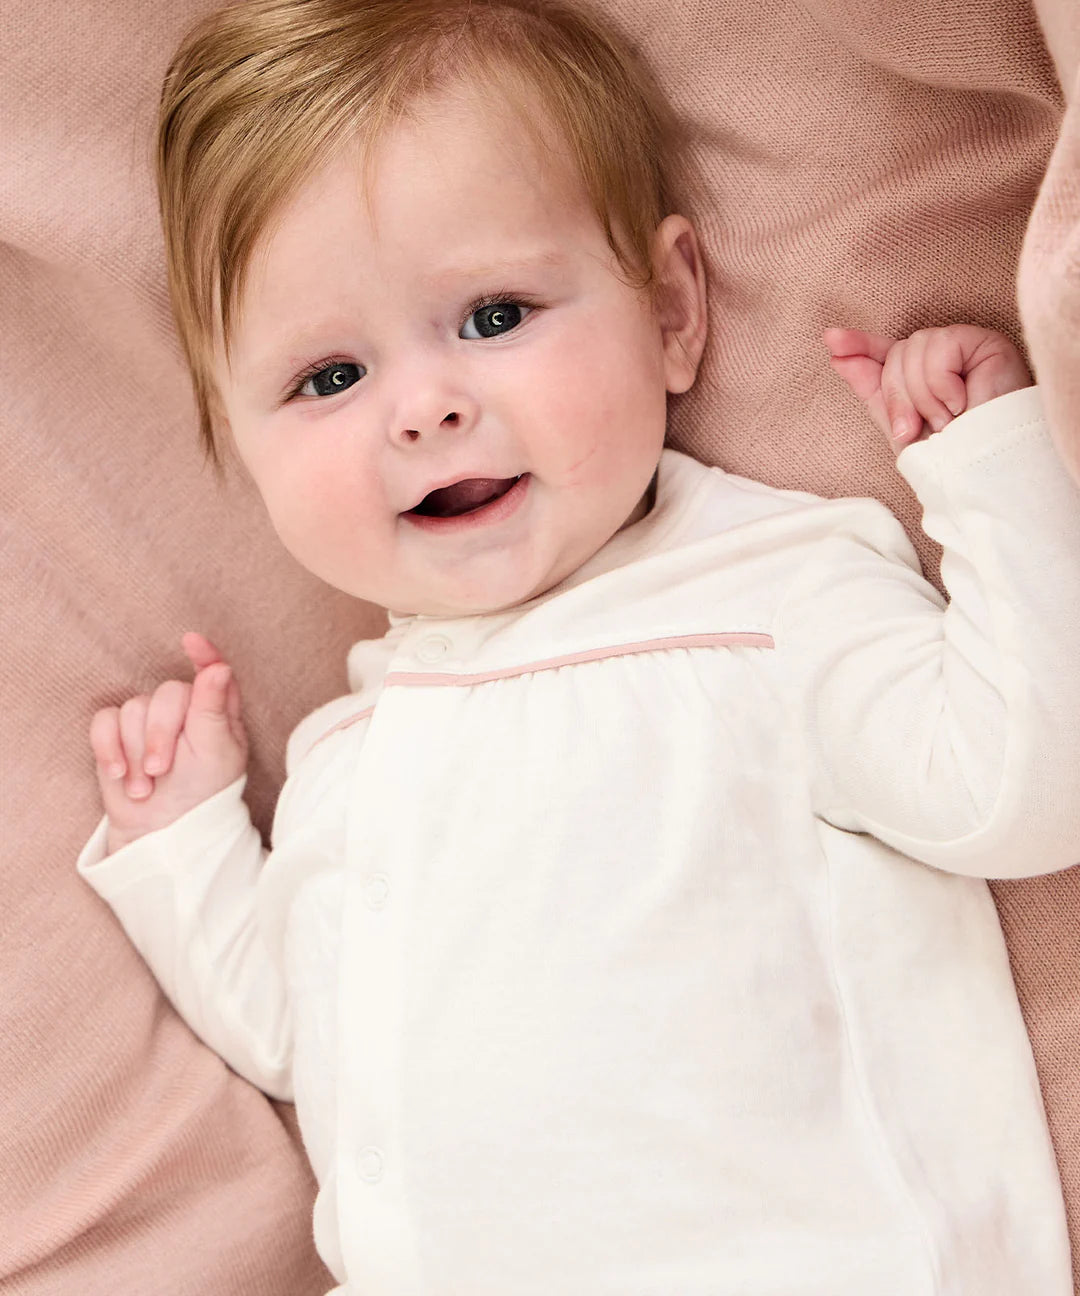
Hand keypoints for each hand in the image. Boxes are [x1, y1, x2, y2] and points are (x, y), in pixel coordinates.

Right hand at [89, 631, 248, 853]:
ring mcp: (147, 719)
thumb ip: (213, 708)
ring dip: (136, 753)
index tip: (191, 642)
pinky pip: (103, 722)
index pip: (212, 670)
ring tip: (147, 785)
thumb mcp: (216, 752)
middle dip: (160, 735)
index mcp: (216, 709)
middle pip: (166, 694)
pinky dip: (108, 749)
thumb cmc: (201, 792)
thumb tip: (219, 667)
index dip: (203, 654)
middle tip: (163, 770)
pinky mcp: (116, 733)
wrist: (162, 829)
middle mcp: (183, 708)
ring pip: (132, 708)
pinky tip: (119, 773)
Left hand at [823, 324, 1031, 452]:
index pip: (886, 352)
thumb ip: (873, 389)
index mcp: (922, 377)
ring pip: (915, 348)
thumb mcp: (899, 425)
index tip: (831, 340)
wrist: (981, 471)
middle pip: (897, 352)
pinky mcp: (987, 343)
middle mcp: (944, 358)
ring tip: (946, 421)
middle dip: (897, 397)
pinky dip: (943, 384)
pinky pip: (942, 347)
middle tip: (913, 429)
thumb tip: (838, 355)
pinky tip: (961, 403)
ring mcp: (966, 348)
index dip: (860, 344)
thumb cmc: (948, 456)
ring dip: (922, 395)